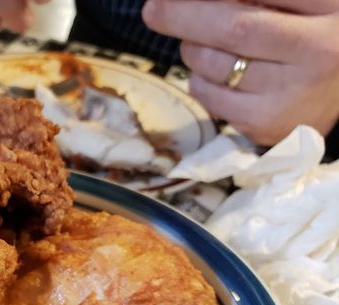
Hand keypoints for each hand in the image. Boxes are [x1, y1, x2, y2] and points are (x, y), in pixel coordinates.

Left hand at [142, 0, 338, 145]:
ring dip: (192, 49)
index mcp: (329, 6)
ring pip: (212, 64)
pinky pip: (208, 95)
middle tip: (154, 9)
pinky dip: (199, 79)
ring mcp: (292, 92)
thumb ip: (256, 0)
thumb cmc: (308, 33)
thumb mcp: (297, 4)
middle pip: (234, 28)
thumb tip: (187, 2)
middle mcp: (318, 49)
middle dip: (183, 15)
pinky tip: (219, 73)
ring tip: (205, 42)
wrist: (336, 89)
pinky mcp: (266, 123)